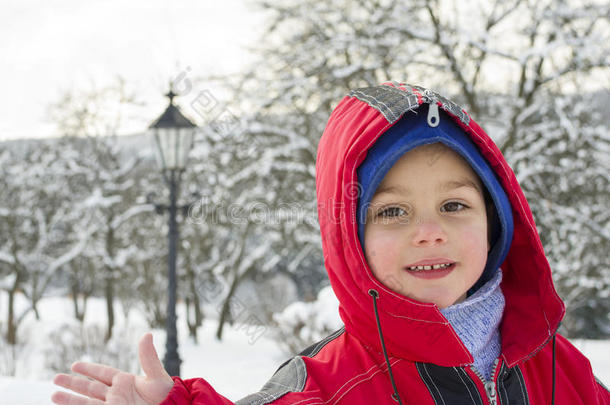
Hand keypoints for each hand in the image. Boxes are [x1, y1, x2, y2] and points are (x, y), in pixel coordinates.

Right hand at [52, 333, 173, 404]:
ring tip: (53, 396)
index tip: (75, 365)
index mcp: (125, 381)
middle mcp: (116, 394)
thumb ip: (148, 357)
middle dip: (73, 384)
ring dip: (71, 400)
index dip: (89, 369)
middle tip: (55, 379)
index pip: (103, 373)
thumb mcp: (156, 376)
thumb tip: (147, 334)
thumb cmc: (166, 395)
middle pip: (90, 388)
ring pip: (87, 403)